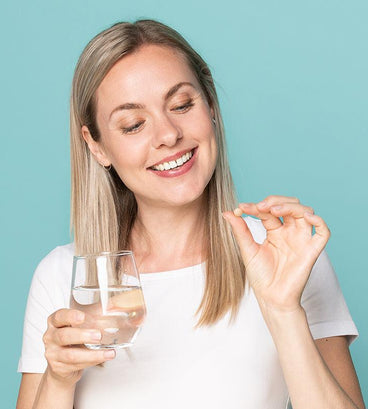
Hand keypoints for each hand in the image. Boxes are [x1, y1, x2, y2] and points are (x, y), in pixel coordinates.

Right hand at [43, 308, 115, 386]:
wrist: (62, 364)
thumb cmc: (73, 339)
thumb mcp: (79, 325)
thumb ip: (93, 314)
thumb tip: (113, 305)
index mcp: (55, 322)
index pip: (59, 316)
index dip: (70, 316)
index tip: (82, 316)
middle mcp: (51, 337)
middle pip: (64, 336)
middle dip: (82, 336)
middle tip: (98, 335)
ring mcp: (53, 353)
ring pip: (71, 355)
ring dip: (92, 354)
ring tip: (108, 352)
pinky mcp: (58, 367)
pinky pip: (76, 365)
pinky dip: (92, 361)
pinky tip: (104, 357)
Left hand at [223, 195, 329, 312]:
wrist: (270, 298)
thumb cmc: (260, 276)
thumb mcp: (247, 250)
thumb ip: (240, 230)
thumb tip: (227, 212)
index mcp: (275, 230)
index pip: (268, 210)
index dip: (255, 206)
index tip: (241, 208)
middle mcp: (290, 232)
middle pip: (289, 205)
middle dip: (274, 201)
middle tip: (259, 207)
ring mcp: (301, 240)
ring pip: (305, 212)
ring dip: (290, 206)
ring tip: (273, 210)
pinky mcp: (311, 251)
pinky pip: (323, 232)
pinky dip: (318, 221)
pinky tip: (306, 216)